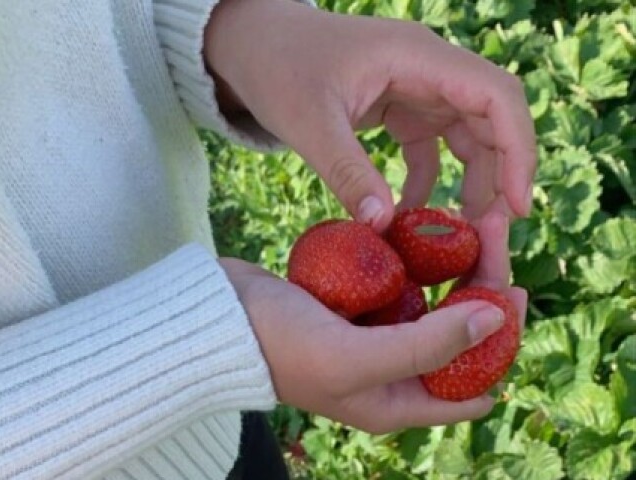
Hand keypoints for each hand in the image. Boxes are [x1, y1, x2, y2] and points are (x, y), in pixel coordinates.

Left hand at [205, 0, 536, 231]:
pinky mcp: (399, 108)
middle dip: (498, 178)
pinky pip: (430, 148)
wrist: (253, 45)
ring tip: (457, 235)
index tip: (515, 208)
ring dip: (469, 184)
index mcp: (417, 57)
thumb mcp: (309, 122)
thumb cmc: (277, 68)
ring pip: (467, 137)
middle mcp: (428, 69)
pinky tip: (409, 217)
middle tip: (487, 236)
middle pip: (491, 121)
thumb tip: (383, 226)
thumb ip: (347, 173)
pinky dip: (428, 182)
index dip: (519, 151)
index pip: (496, 96)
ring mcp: (416, 88)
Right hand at [220, 212, 526, 432]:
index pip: (474, 380)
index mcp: (398, 400)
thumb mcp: (355, 357)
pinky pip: (401, 283)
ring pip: (432, 302)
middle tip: (494, 232)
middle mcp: (391, 372)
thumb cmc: (279, 346)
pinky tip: (429, 229)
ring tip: (474, 222)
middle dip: (482, 287)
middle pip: (458, 332)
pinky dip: (418, 259)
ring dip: (454, 267)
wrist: (217, 317)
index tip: (514, 293)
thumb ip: (426, 346)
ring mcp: (373, 334)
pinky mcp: (356, 305)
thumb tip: (496, 321)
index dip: (502, 340)